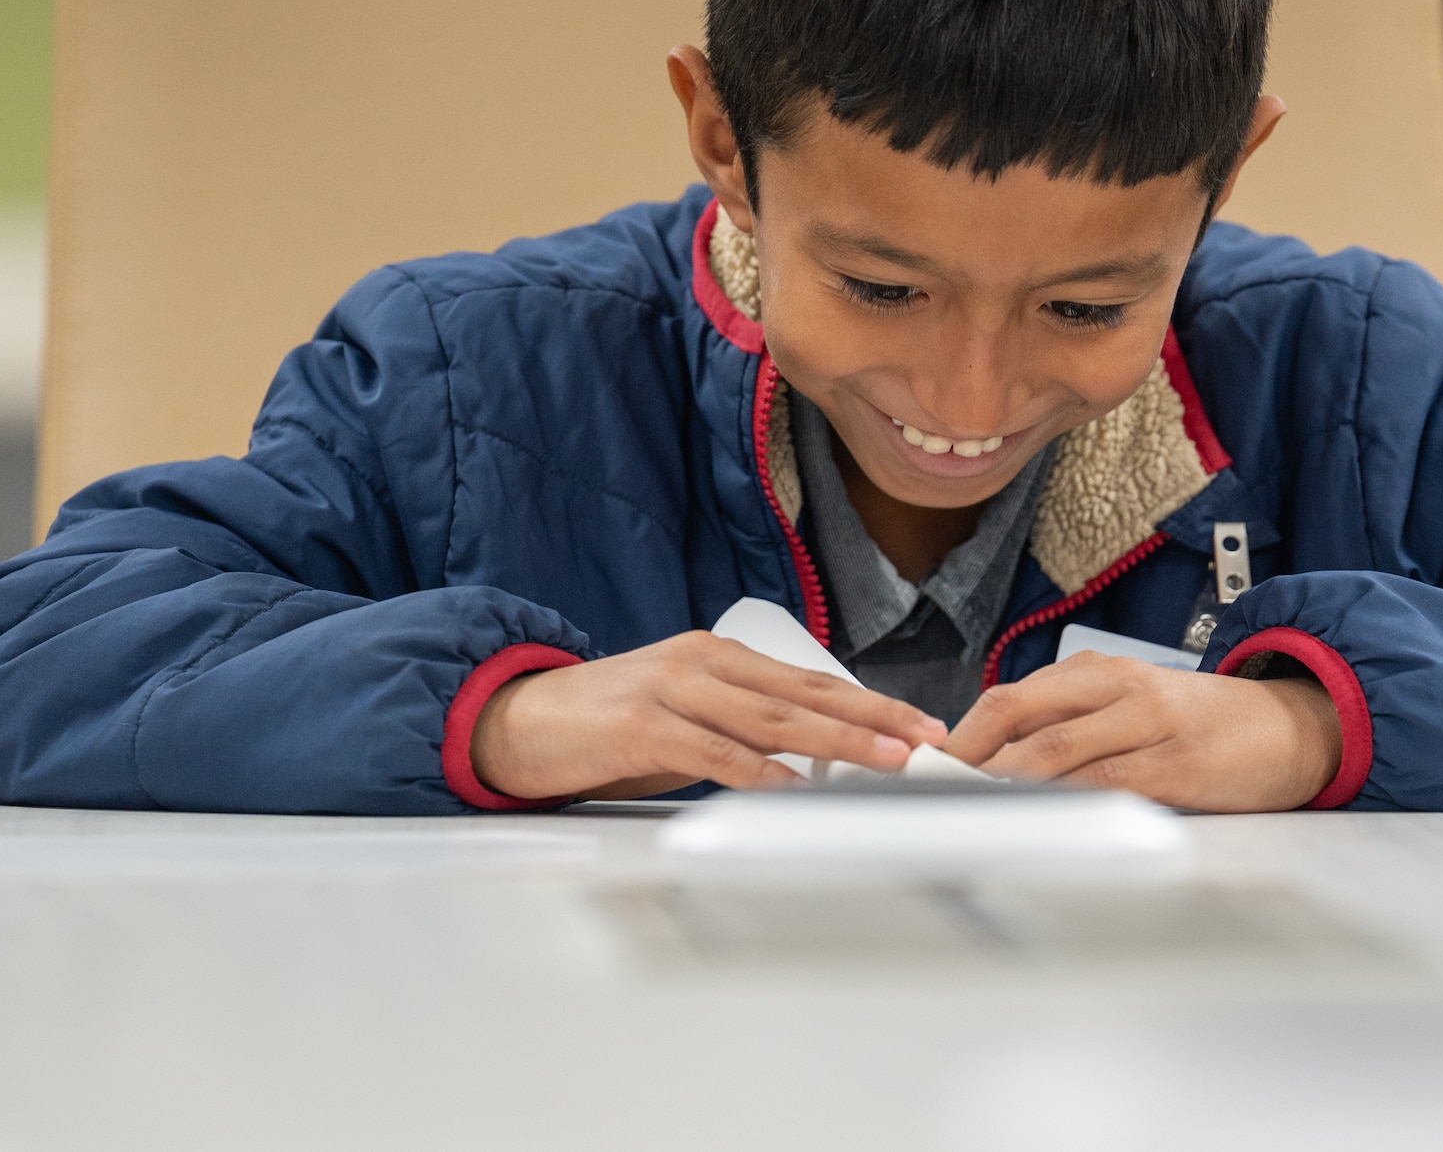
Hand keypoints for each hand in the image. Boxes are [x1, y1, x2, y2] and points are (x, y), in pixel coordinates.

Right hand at [469, 631, 946, 799]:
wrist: (516, 718)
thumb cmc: (605, 725)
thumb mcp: (684, 716)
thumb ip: (740, 730)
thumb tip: (810, 763)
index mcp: (719, 657)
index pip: (811, 682)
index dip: (870, 704)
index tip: (919, 726)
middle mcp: (703, 663)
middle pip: (806, 694)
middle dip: (874, 718)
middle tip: (925, 739)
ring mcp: (672, 689)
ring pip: (772, 719)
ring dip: (837, 742)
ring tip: (885, 758)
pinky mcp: (641, 724)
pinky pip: (712, 750)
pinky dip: (758, 770)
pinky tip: (793, 785)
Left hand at [943, 651, 1340, 811]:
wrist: (1293, 726)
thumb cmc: (1205, 724)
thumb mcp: (1133, 708)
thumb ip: (1075, 726)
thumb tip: (999, 765)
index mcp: (1100, 672)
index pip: (1012, 697)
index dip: (965, 732)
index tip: (929, 765)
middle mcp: (1118, 687)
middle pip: (1021, 712)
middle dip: (969, 753)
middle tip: (932, 786)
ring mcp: (1148, 722)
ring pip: (1056, 749)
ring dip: (1003, 781)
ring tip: (967, 805)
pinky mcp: (1176, 764)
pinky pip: (1107, 782)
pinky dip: (1063, 800)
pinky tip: (1038, 817)